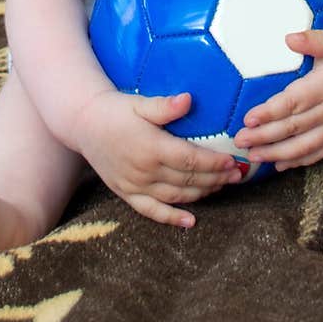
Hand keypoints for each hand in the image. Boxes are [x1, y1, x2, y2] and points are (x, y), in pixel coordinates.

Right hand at [73, 89, 240, 227]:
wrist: (83, 123)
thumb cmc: (116, 109)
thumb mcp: (140, 103)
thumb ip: (165, 106)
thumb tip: (188, 100)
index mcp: (150, 147)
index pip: (190, 159)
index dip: (214, 162)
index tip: (233, 161)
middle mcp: (143, 170)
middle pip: (188, 180)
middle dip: (216, 178)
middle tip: (239, 175)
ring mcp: (134, 185)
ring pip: (176, 196)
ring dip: (202, 194)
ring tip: (222, 187)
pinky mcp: (126, 193)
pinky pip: (151, 211)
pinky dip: (172, 218)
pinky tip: (191, 222)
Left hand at [233, 30, 322, 169]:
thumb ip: (312, 40)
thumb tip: (289, 38)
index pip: (293, 103)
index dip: (270, 113)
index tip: (248, 119)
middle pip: (293, 127)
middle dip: (264, 136)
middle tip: (239, 140)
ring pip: (304, 146)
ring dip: (277, 154)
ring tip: (253, 156)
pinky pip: (319, 153)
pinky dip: (299, 161)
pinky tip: (279, 165)